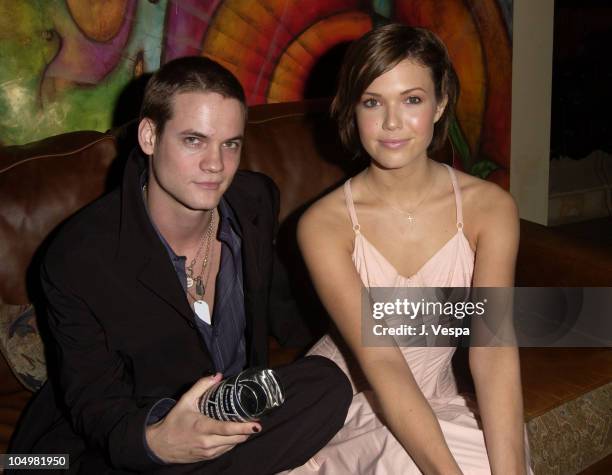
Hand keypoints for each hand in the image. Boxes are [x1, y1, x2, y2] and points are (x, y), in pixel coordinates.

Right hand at [145, 373, 260, 463]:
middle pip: (235, 439)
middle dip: (248, 430)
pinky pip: (226, 449)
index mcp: (202, 427)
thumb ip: (201, 386)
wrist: (160, 445)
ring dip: (242, 436)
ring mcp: (208, 452)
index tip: (257, 424)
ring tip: (247, 425)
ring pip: (233, 445)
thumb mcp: (185, 401)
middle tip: (255, 419)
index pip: (227, 429)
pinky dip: (232, 442)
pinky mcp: (208, 457)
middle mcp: (207, 442)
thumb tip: (217, 375)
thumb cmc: (174, 422)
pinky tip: (234, 433)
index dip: (244, 428)